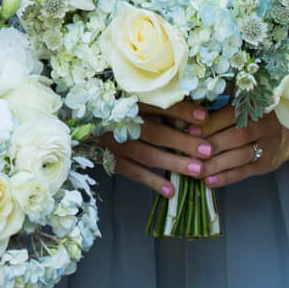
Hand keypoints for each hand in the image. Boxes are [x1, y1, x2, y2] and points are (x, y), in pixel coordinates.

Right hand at [103, 103, 281, 195]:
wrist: (81, 120)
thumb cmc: (116, 106)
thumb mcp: (133, 96)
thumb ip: (159, 101)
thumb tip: (195, 111)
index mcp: (128, 100)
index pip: (158, 105)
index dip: (181, 111)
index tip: (205, 118)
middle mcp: (121, 121)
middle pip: (155, 132)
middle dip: (183, 142)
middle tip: (207, 150)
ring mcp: (114, 142)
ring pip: (147, 154)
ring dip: (173, 163)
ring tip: (197, 170)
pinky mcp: (110, 160)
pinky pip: (133, 172)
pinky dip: (152, 182)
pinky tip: (171, 191)